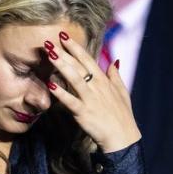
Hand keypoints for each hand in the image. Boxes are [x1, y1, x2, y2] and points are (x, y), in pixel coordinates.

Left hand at [44, 32, 141, 153]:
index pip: (87, 59)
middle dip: (64, 52)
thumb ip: (116, 76)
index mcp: (104, 80)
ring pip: (74, 78)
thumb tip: (114, 61)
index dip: (75, 47)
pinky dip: (60, 93)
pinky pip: (70, 101)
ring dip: (61, 65)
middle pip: (78, 65)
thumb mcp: (122, 92)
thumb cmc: (122, 116)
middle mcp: (96, 87)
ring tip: (49, 54)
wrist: (122, 137)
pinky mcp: (84, 113)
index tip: (64, 36)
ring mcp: (90, 99)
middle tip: (50, 41)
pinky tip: (50, 84)